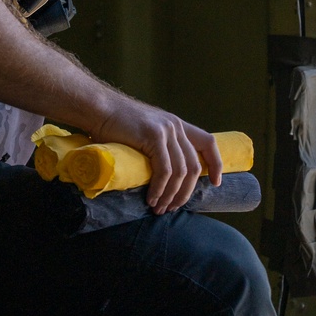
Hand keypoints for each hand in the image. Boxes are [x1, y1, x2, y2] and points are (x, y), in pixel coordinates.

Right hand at [92, 96, 222, 213]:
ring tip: (159, 208)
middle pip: (194, 166)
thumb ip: (157, 145)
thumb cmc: (114, 124)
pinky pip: (164, 170)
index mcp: (176, 125)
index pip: (207, 142)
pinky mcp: (153, 136)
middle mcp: (176, 126)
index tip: (217, 184)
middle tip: (171, 208)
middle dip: (185, 192)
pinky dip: (160, 189)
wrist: (98, 108)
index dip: (216, 164)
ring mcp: (166, 130)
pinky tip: (152, 198)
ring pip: (180, 172)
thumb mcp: (144, 131)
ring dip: (171, 195)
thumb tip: (161, 174)